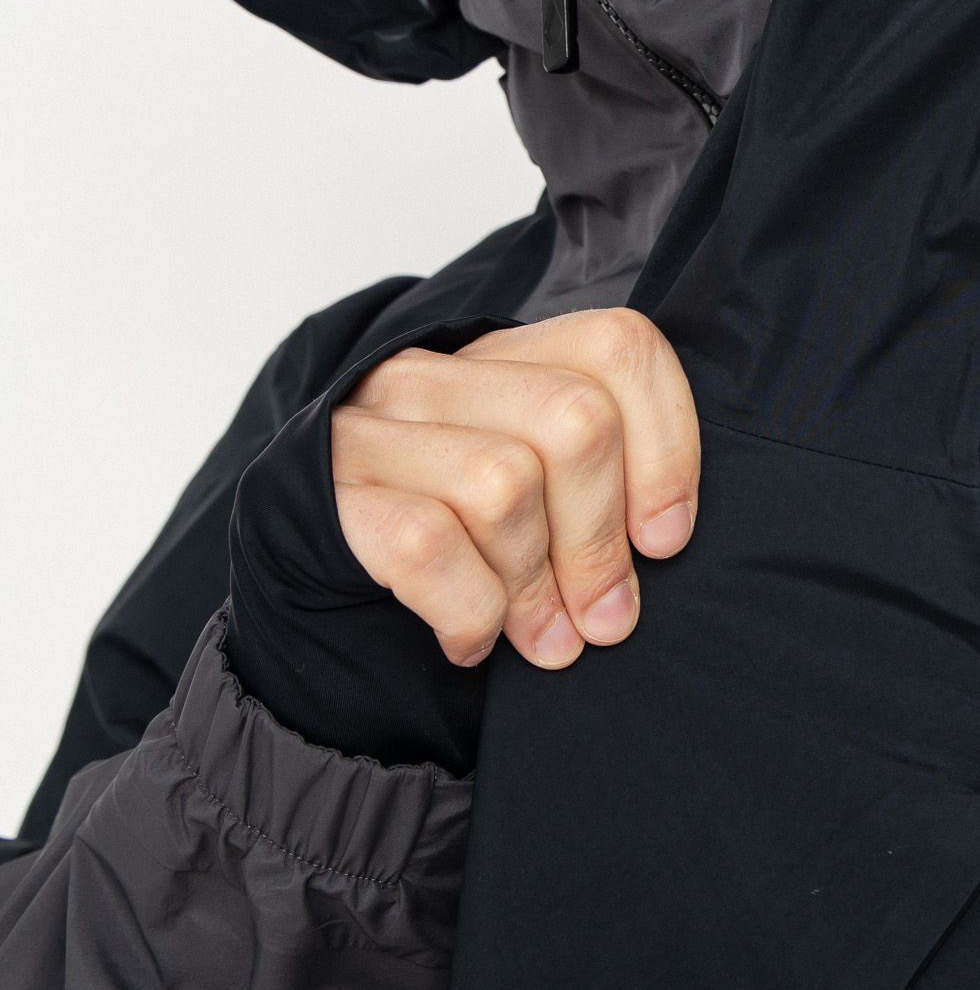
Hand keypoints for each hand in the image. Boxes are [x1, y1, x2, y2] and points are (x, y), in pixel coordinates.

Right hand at [331, 309, 697, 670]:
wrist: (301, 582)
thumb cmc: (447, 543)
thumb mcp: (534, 501)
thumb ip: (597, 496)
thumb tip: (652, 556)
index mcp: (502, 359)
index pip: (619, 348)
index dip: (667, 446)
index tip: (665, 540)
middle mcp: (435, 375)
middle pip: (575, 419)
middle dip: (602, 538)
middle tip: (602, 617)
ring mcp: (374, 428)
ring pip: (505, 483)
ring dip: (534, 585)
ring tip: (540, 637)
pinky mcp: (332, 495)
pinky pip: (430, 546)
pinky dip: (470, 610)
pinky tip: (470, 641)